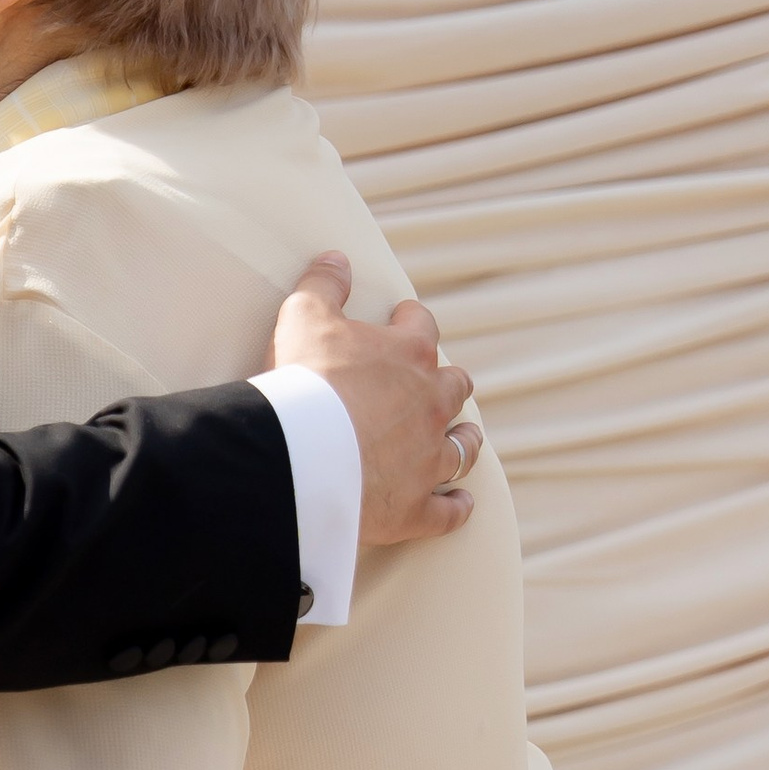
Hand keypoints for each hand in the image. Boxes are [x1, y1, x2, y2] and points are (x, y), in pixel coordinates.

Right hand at [274, 254, 478, 544]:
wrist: (305, 453)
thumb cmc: (307, 380)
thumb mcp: (303, 316)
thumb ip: (323, 285)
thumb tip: (337, 259)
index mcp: (410, 354)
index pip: (422, 326)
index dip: (412, 320)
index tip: (406, 318)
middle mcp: (432, 404)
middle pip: (455, 386)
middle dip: (448, 382)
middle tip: (439, 382)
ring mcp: (429, 457)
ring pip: (462, 447)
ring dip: (464, 441)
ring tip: (465, 439)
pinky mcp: (417, 506)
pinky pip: (449, 510)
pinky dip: (457, 507)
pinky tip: (463, 505)